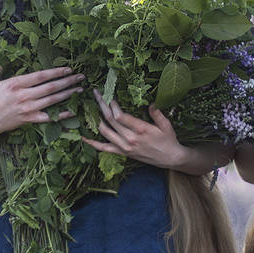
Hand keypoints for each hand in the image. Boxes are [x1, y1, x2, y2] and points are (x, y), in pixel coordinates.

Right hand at [0, 65, 83, 152]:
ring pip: (52, 101)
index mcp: (15, 84)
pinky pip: (48, 117)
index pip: (40, 76)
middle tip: (81, 77)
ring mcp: (28, 109)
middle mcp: (24, 96)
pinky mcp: (29, 120)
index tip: (67, 68)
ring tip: (80, 89)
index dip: (55, 72)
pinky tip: (72, 111)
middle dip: (67, 81)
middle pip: (51, 87)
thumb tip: (1, 63)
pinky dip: (61, 115)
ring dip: (68, 94)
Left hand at [83, 93, 217, 173]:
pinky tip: (83, 136)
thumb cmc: (168, 139)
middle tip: (96, 93)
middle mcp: (129, 139)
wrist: (170, 158)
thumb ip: (157, 113)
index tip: (109, 94)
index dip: (112, 105)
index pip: (120, 116)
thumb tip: (150, 103)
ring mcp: (124, 147)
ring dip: (96, 118)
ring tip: (91, 106)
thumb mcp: (166, 124)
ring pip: (104, 132)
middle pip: (110, 120)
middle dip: (102, 105)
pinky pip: (104, 148)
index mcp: (140, 129)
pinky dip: (92, 142)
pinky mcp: (122, 153)